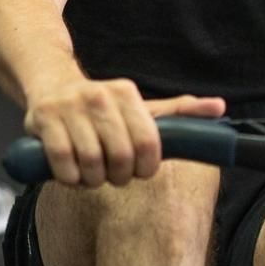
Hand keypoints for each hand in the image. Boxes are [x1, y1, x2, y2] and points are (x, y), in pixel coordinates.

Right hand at [24, 73, 225, 187]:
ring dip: (94, 180)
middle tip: (115, 175)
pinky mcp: (44, 121)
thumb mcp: (143, 106)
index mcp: (127, 92)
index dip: (146, 167)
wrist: (52, 85)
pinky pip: (63, 164)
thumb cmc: (105, 106)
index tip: (141, 171)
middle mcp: (100, 96)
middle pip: (121, 157)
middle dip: (120, 176)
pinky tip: (72, 174)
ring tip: (93, 175)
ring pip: (92, 163)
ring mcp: (70, 107)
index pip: (149, 143)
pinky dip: (70, 178)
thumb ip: (181, 111)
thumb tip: (220, 108)